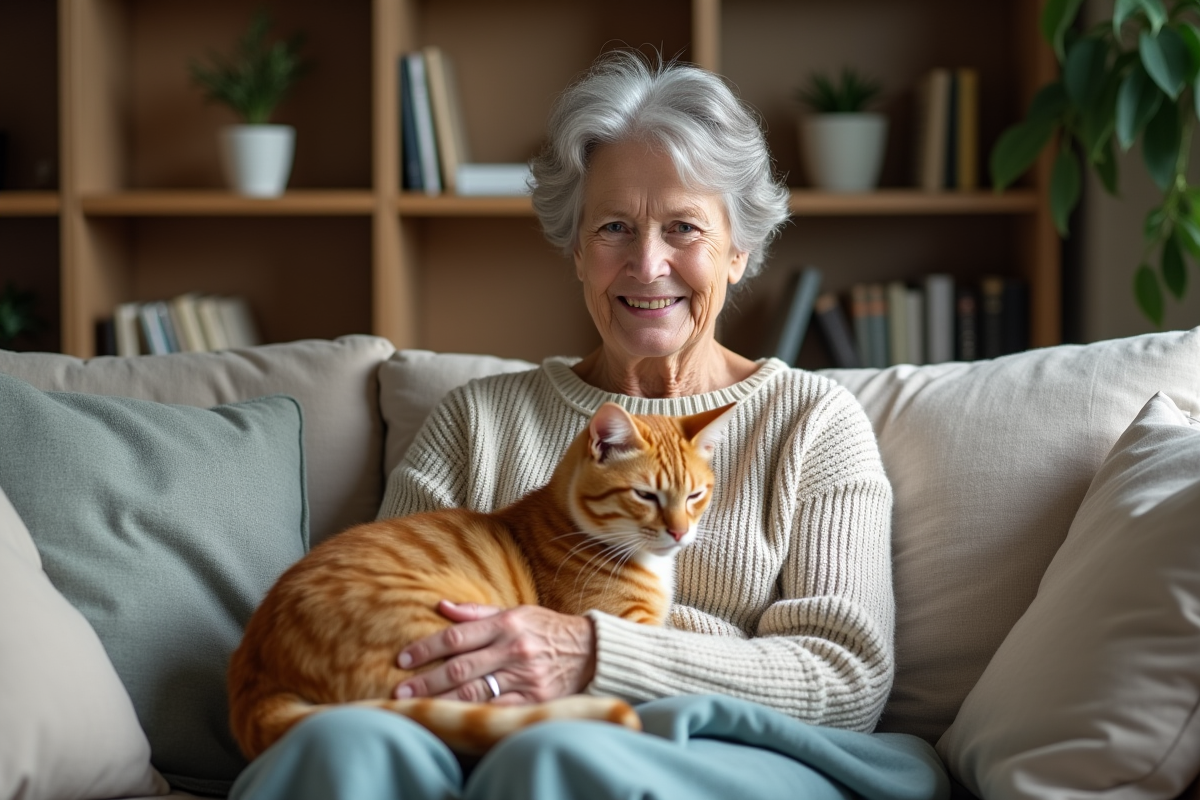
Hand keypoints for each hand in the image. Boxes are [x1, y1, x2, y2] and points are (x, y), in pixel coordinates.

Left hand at [394, 600, 596, 704]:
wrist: (591, 651)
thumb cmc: (546, 629)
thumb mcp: (516, 611)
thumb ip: (477, 613)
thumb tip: (440, 606)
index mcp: (506, 624)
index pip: (456, 636)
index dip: (426, 648)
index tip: (402, 658)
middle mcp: (513, 649)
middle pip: (460, 668)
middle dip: (426, 680)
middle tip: (400, 689)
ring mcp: (524, 677)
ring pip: (474, 692)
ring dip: (441, 700)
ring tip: (416, 706)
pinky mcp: (534, 700)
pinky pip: (497, 709)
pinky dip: (472, 713)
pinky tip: (452, 717)